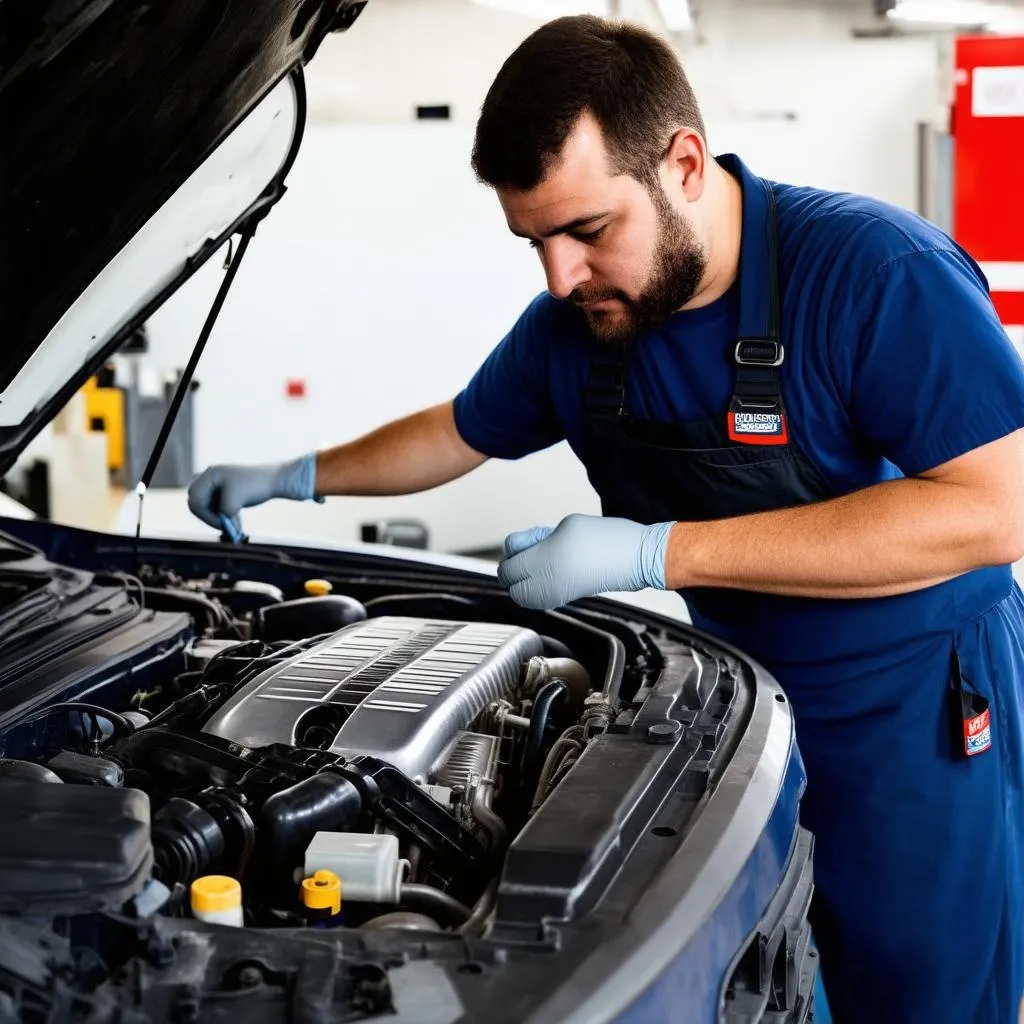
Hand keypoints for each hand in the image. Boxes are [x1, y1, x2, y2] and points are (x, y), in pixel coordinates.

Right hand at [187, 454, 321, 532]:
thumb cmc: (257, 485)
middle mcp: (211, 478)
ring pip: (208, 508)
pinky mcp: (225, 493)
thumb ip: (223, 512)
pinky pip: (217, 508)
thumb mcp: (235, 500)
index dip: (206, 516)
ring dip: (219, 518)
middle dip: (210, 517)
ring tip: (236, 523)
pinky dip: (225, 516)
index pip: (195, 500)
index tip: (222, 524)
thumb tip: (221, 525)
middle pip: (197, 503)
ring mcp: (217, 485)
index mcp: (210, 474)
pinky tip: (237, 522)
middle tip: (226, 526)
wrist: (276, 480)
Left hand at [497, 514, 674, 609]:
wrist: (634, 558)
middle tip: (529, 553)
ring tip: (541, 563)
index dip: (512, 554)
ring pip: (522, 597)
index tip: (522, 543)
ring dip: (524, 581)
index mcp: (542, 562)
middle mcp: (545, 584)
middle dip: (514, 570)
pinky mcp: (566, 600)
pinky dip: (537, 587)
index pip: (508, 567)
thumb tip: (522, 547)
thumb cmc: (605, 538)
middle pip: (511, 586)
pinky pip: (539, 599)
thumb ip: (537, 538)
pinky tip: (552, 571)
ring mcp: (555, 596)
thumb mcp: (565, 526)